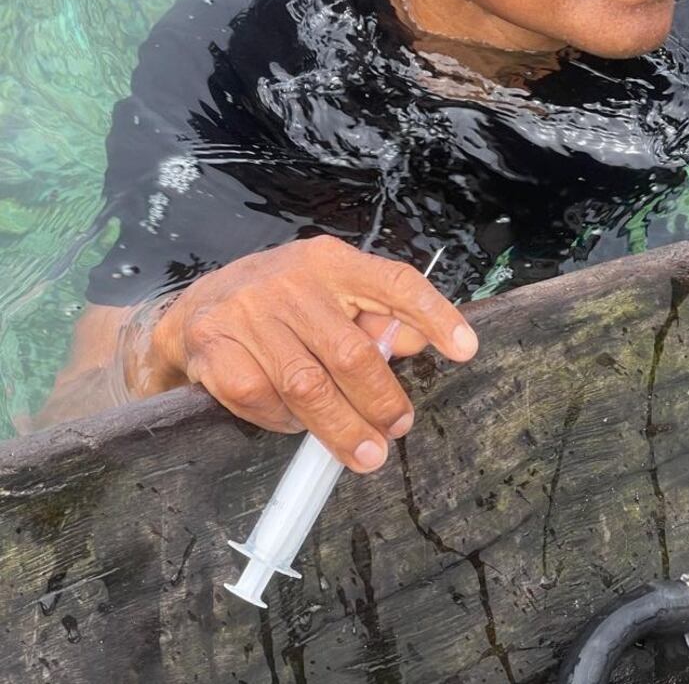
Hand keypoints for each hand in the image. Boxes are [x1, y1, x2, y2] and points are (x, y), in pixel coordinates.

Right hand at [142, 236, 477, 472]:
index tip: (465, 349)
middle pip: (351, 352)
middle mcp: (291, 281)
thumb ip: (379, 319)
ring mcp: (248, 314)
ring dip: (342, 428)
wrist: (196, 309)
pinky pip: (261, 400)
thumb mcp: (333, 298)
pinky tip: (298, 427)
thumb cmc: (283, 307)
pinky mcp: (214, 348)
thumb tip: (417, 344)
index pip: (393, 283)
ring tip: (367, 453)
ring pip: (307, 385)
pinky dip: (285, 423)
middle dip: (381, 402)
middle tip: (398, 428)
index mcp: (332, 262)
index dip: (433, 315)